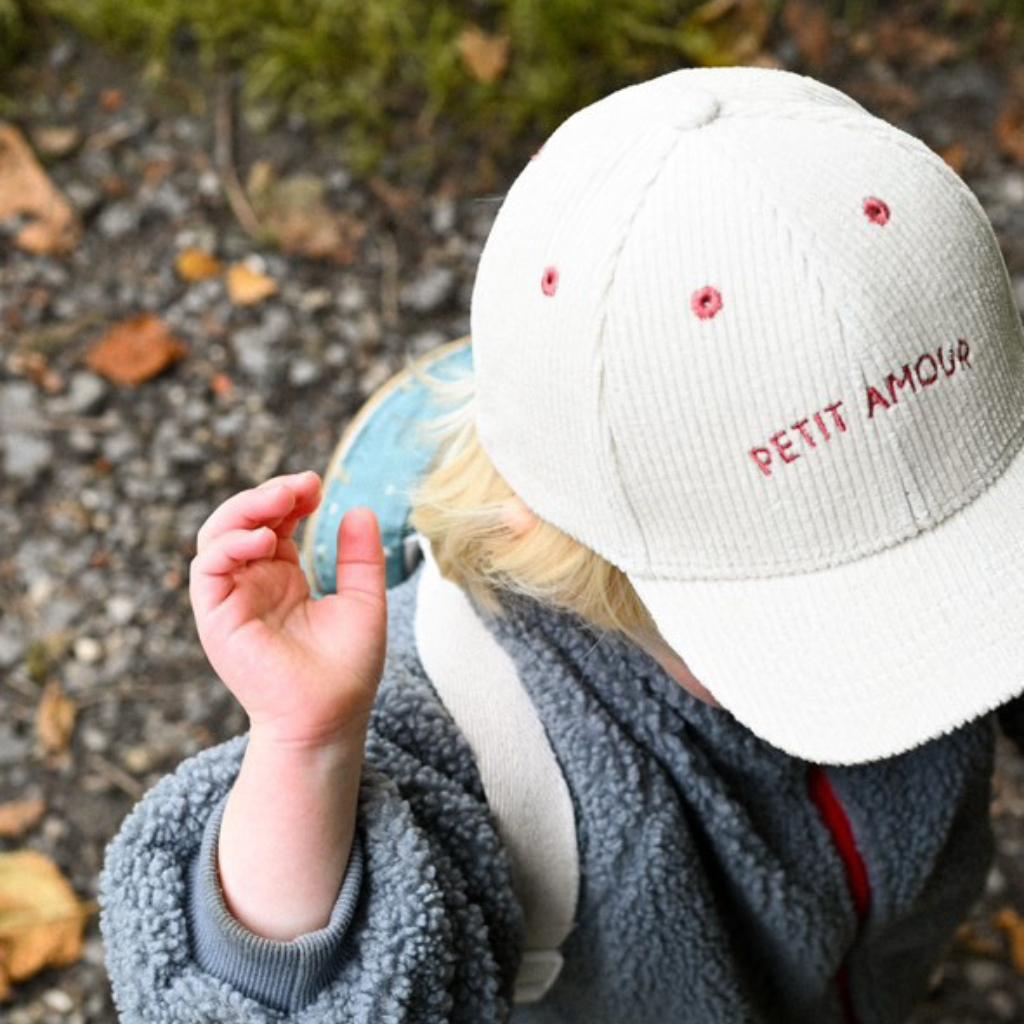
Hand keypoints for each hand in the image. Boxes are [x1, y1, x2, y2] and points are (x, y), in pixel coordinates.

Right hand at [188, 470, 387, 748]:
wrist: (332, 717)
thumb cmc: (348, 669)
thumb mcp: (363, 600)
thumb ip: (360, 558)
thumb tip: (359, 509)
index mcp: (283, 577)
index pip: (273, 522)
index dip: (290, 498)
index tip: (317, 486)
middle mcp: (252, 583)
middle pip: (241, 521)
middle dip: (268, 495)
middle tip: (302, 485)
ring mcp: (232, 600)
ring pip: (217, 537)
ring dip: (245, 510)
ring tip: (283, 499)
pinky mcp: (216, 618)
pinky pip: (208, 569)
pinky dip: (229, 545)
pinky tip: (263, 539)